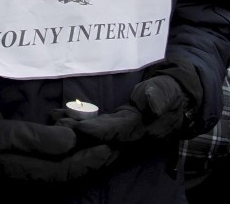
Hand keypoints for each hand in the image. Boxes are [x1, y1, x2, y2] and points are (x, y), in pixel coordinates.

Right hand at [0, 105, 116, 182]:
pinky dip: (73, 162)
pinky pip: (59, 174)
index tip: (110, 146)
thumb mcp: (12, 134)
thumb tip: (71, 140)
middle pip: (73, 177)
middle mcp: (36, 188)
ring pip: (68, 177)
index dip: (91, 159)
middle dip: (94, 162)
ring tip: (103, 147)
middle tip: (115, 147)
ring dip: (86, 162)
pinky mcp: (31, 181)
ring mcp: (33, 187)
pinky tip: (80, 150)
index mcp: (31, 178)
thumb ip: (42, 139)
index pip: (70, 171)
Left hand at [65, 76, 187, 144]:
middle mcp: (131, 136)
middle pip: (103, 139)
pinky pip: (96, 128)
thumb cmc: (169, 90)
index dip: (100, 131)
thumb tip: (150, 104)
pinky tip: (61, 116)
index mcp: (144, 129)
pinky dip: (79, 123)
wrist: (174, 96)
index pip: (119, 132)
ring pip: (96, 135)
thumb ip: (159, 96)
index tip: (80, 127)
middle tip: (58, 124)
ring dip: (75, 129)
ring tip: (55, 118)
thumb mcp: (167, 91)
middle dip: (80, 134)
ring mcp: (123, 134)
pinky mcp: (116, 128)